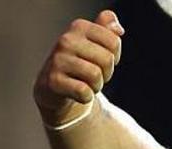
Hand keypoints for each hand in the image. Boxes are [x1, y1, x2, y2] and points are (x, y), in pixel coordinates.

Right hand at [34, 10, 123, 125]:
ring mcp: (58, 60)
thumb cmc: (81, 65)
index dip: (114, 56)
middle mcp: (66, 40)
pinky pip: (83, 91)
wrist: (56, 90)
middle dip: (106, 73)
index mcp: (79, 27)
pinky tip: (77, 94)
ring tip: (86, 84)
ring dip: (96, 86)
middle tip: (93, 76)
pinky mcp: (53, 81)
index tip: (101, 61)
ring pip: (95, 75)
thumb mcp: (95, 43)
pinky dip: (86, 97)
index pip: (114, 42)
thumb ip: (108, 29)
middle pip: (107, 60)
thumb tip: (118, 30)